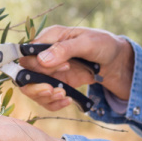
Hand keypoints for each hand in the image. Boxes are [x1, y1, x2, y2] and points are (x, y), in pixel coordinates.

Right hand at [17, 25, 133, 110]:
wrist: (116, 61)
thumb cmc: (103, 44)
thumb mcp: (87, 43)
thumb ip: (64, 49)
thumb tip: (42, 59)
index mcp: (49, 38)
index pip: (28, 54)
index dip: (38, 64)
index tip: (63, 67)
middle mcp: (45, 55)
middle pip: (25, 74)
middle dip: (37, 86)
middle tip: (54, 90)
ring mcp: (50, 71)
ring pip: (32, 89)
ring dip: (44, 97)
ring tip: (63, 96)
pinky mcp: (56, 84)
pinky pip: (46, 98)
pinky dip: (53, 103)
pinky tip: (67, 100)